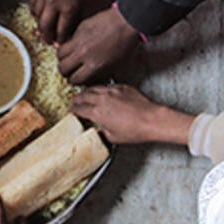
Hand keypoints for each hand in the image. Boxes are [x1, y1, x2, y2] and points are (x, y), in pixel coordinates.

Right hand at [31, 0, 97, 43]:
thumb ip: (74, 12)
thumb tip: (68, 25)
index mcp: (69, 6)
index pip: (61, 30)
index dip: (60, 40)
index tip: (59, 44)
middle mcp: (54, 1)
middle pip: (45, 26)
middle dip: (47, 36)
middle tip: (48, 42)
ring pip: (36, 15)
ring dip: (39, 23)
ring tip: (42, 28)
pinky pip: (32, 2)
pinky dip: (34, 10)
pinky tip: (39, 13)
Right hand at [56, 7, 138, 83]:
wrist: (127, 23)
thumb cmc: (126, 45)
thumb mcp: (118, 65)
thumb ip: (104, 75)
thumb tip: (97, 81)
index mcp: (94, 66)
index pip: (75, 79)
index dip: (75, 80)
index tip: (76, 78)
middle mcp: (83, 54)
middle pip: (62, 68)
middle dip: (65, 71)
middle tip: (69, 69)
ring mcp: (80, 41)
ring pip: (59, 53)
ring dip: (63, 57)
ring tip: (69, 57)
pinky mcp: (79, 29)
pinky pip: (68, 39)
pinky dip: (68, 44)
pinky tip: (76, 44)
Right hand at [71, 84, 194, 145]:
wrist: (152, 119)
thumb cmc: (135, 131)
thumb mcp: (114, 137)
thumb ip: (103, 134)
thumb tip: (98, 132)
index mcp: (98, 113)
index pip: (80, 109)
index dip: (74, 110)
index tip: (72, 110)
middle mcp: (102, 100)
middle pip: (83, 96)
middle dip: (77, 99)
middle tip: (74, 100)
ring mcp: (113, 91)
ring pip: (94, 88)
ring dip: (87, 91)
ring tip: (84, 93)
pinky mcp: (122, 87)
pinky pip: (107, 85)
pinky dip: (101, 88)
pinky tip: (101, 90)